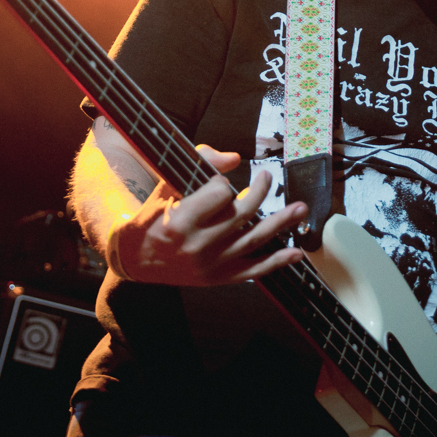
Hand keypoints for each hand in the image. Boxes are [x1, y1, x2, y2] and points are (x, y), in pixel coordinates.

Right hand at [107, 146, 309, 285]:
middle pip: (242, 214)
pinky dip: (276, 262)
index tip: (216, 182)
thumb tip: (236, 158)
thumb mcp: (167, 185)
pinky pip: (253, 270)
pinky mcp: (218, 278)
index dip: (221, 183)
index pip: (218, 194)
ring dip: (281, 224)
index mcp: (182, 220)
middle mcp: (199, 245)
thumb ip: (200, 165)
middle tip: (268, 177)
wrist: (136, 260)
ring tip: (300, 208)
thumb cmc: (152, 217)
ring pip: (254, 240)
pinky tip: (296, 252)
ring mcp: (211, 265)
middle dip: (260, 191)